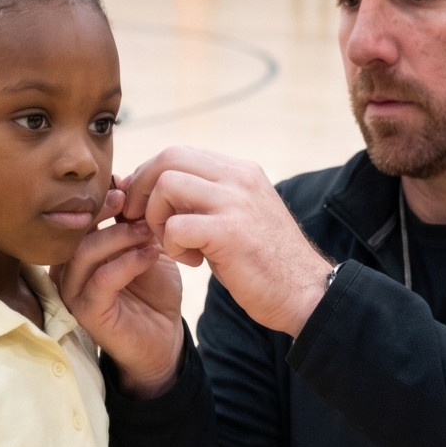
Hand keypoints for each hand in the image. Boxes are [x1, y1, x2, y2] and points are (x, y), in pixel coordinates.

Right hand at [52, 183, 183, 399]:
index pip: (76, 215)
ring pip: (84, 253)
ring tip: (148, 230)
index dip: (100, 197)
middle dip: (104, 211)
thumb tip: (126, 177)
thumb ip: (133, 218)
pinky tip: (151, 254)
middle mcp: (67, 269)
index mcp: (76, 249)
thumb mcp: (145, 245)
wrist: (165, 336)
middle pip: (73, 230)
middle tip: (133, 202)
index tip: (128, 186)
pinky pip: (102, 281)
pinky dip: (127, 262)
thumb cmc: (152, 289)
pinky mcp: (88, 313)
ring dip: (119, 236)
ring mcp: (73, 292)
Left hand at [120, 147, 331, 337]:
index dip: (149, 175)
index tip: (140, 203)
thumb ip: (207, 201)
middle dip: (143, 189)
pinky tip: (191, 261)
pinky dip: (171, 245)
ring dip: (157, 218)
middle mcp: (239, 177)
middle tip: (140, 220)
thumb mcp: (238, 218)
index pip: (180, 153)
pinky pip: (176, 226)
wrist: (306, 294)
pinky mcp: (229, 232)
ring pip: (167, 185)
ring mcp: (235, 202)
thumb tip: (160, 193)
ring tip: (173, 244)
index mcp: (241, 172)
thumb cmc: (267, 263)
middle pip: (169, 158)